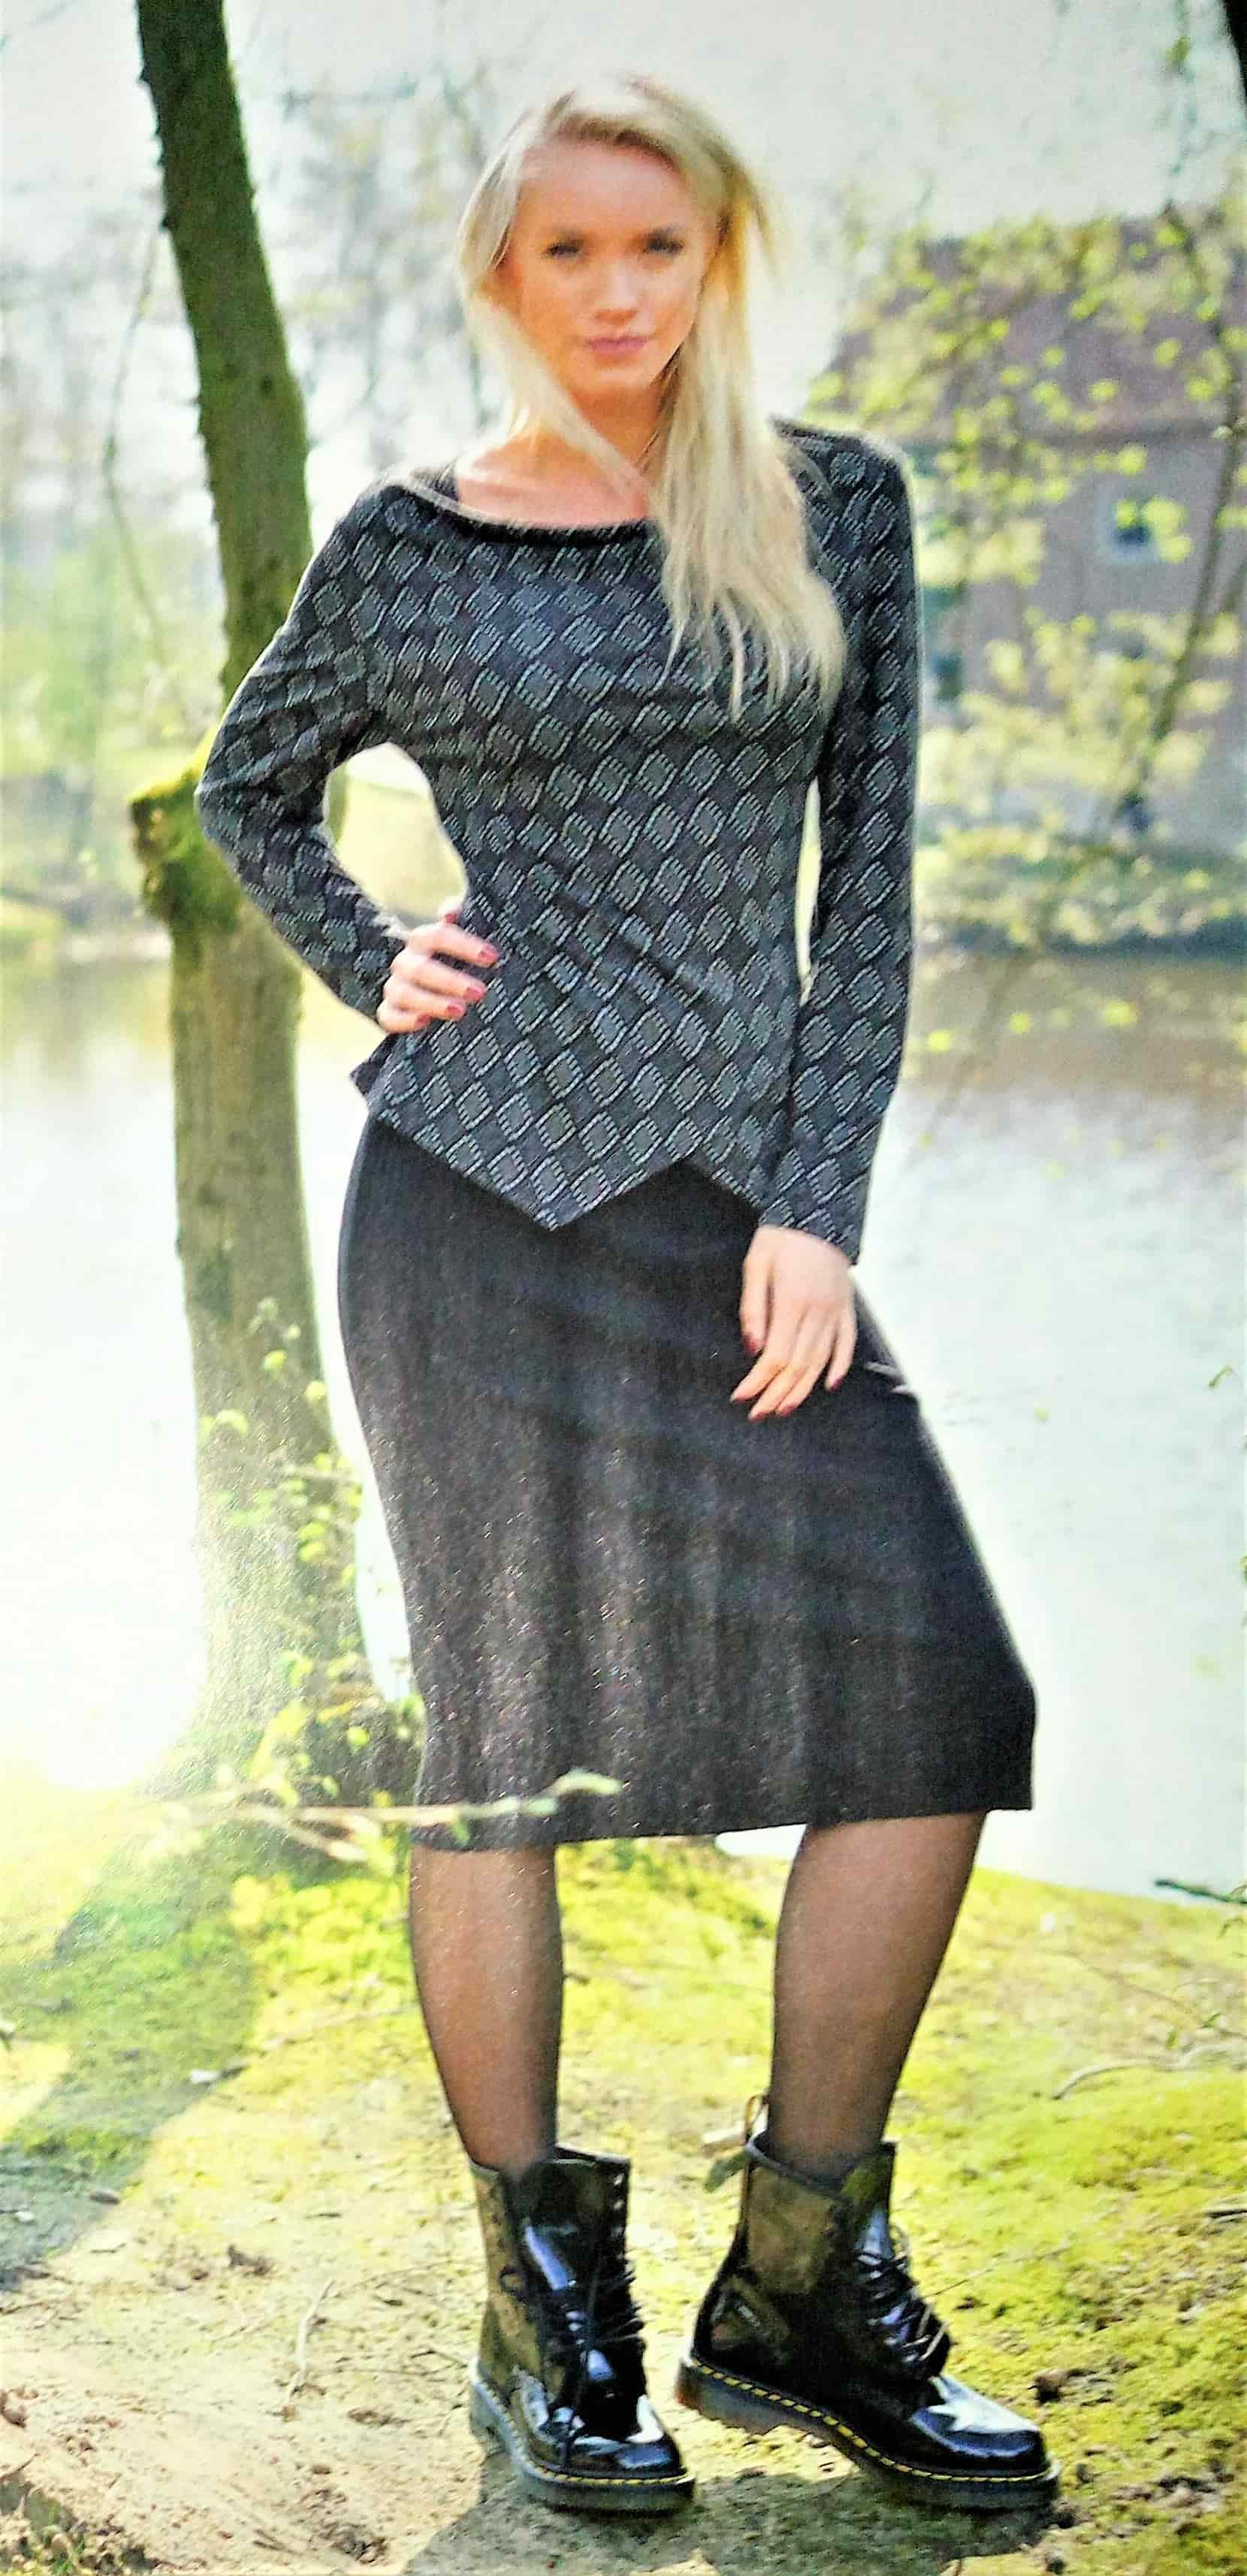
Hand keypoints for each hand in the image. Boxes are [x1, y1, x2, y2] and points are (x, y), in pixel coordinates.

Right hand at [376, 894, 499, 1031]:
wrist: (422, 987)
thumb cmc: (447, 959)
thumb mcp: (455, 940)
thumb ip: (458, 921)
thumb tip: (451, 911)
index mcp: (422, 941)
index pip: (439, 935)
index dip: (464, 945)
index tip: (492, 957)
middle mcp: (405, 962)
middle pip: (422, 968)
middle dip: (451, 981)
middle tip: (480, 992)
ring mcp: (395, 987)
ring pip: (404, 993)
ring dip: (432, 1002)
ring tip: (460, 1011)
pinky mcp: (388, 1011)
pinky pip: (387, 1016)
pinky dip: (404, 1020)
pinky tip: (424, 1022)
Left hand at [732, 1224, 855, 1418]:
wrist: (817, 1213)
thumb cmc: (780, 1238)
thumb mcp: (756, 1266)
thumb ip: (753, 1309)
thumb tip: (753, 1348)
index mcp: (792, 1301)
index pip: (775, 1356)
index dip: (758, 1382)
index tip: (742, 1397)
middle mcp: (818, 1311)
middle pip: (798, 1365)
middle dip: (777, 1394)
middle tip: (759, 1413)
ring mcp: (836, 1311)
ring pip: (821, 1361)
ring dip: (802, 1389)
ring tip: (785, 1408)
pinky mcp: (847, 1308)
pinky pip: (847, 1344)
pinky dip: (839, 1367)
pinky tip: (829, 1385)